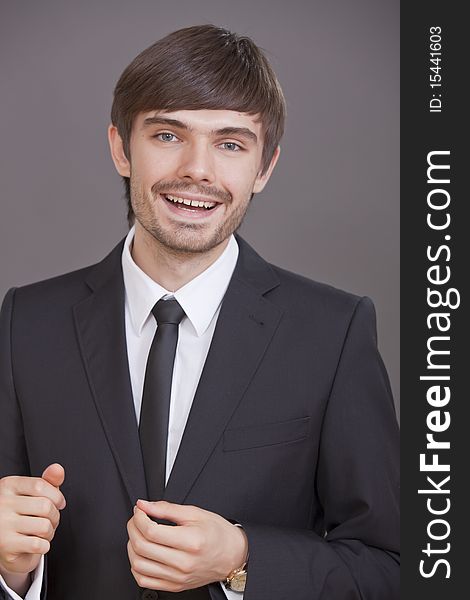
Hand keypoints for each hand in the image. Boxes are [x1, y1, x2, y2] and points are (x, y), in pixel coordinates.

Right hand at [0, 463, 65, 586]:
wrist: (4, 544)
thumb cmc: (21, 515)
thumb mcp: (33, 494)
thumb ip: (48, 481)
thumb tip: (57, 468)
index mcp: (8, 486)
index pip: (40, 485)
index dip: (56, 496)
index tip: (59, 503)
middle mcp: (2, 503)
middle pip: (45, 506)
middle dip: (55, 516)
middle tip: (50, 521)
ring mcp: (2, 525)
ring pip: (44, 526)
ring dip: (50, 532)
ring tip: (42, 533)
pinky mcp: (5, 545)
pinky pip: (37, 544)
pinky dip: (43, 546)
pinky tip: (36, 543)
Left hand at [127, 500, 247, 591]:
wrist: (232, 555)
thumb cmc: (217, 533)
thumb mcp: (195, 513)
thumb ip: (167, 508)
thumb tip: (145, 505)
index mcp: (190, 541)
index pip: (151, 531)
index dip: (139, 518)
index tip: (139, 510)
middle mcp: (183, 562)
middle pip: (143, 547)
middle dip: (132, 528)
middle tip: (136, 518)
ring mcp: (177, 577)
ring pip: (139, 565)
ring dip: (131, 547)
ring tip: (138, 534)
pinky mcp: (174, 586)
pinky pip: (144, 581)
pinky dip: (136, 566)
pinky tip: (142, 554)